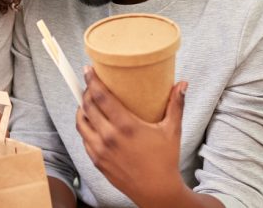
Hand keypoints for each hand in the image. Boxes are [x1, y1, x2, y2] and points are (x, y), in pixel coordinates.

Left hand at [76, 66, 188, 205]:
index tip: (88, 70)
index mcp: (126, 126)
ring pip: (81, 123)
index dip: (91, 81)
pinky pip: (84, 139)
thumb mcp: (172, 130)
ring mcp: (100, 150)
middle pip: (87, 106)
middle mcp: (109, 137)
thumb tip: (182, 83)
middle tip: (89, 83)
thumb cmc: (165, 160)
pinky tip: (91, 122)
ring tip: (87, 101)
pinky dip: (85, 127)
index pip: (100, 97)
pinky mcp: (96, 161)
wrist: (157, 192)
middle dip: (85, 91)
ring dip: (81, 109)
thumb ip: (175, 105)